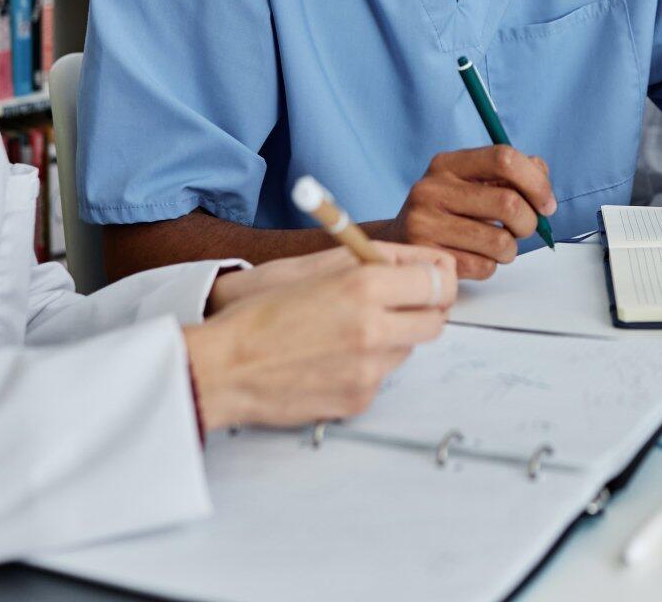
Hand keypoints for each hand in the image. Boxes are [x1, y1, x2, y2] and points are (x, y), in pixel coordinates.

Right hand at [184, 242, 455, 431]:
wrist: (223, 367)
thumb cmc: (263, 312)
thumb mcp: (320, 268)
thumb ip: (378, 261)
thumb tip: (426, 263)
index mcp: (364, 287)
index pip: (437, 282)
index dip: (438, 281)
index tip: (431, 281)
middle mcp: (374, 329)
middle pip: (434, 322)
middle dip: (423, 312)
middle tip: (399, 305)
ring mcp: (368, 370)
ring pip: (407, 350)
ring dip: (391, 339)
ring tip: (347, 332)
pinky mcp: (358, 400)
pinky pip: (381, 378)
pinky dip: (366, 368)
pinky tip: (331, 359)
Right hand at [374, 146, 556, 280]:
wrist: (398, 243)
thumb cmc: (448, 211)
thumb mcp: (472, 182)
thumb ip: (511, 174)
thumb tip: (541, 178)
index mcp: (447, 164)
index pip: (503, 158)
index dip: (536, 182)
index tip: (547, 204)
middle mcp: (431, 189)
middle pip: (508, 203)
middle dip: (529, 222)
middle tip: (523, 228)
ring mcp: (425, 224)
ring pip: (500, 241)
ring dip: (510, 248)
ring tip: (496, 244)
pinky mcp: (428, 258)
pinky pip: (484, 267)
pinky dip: (490, 266)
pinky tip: (475, 257)